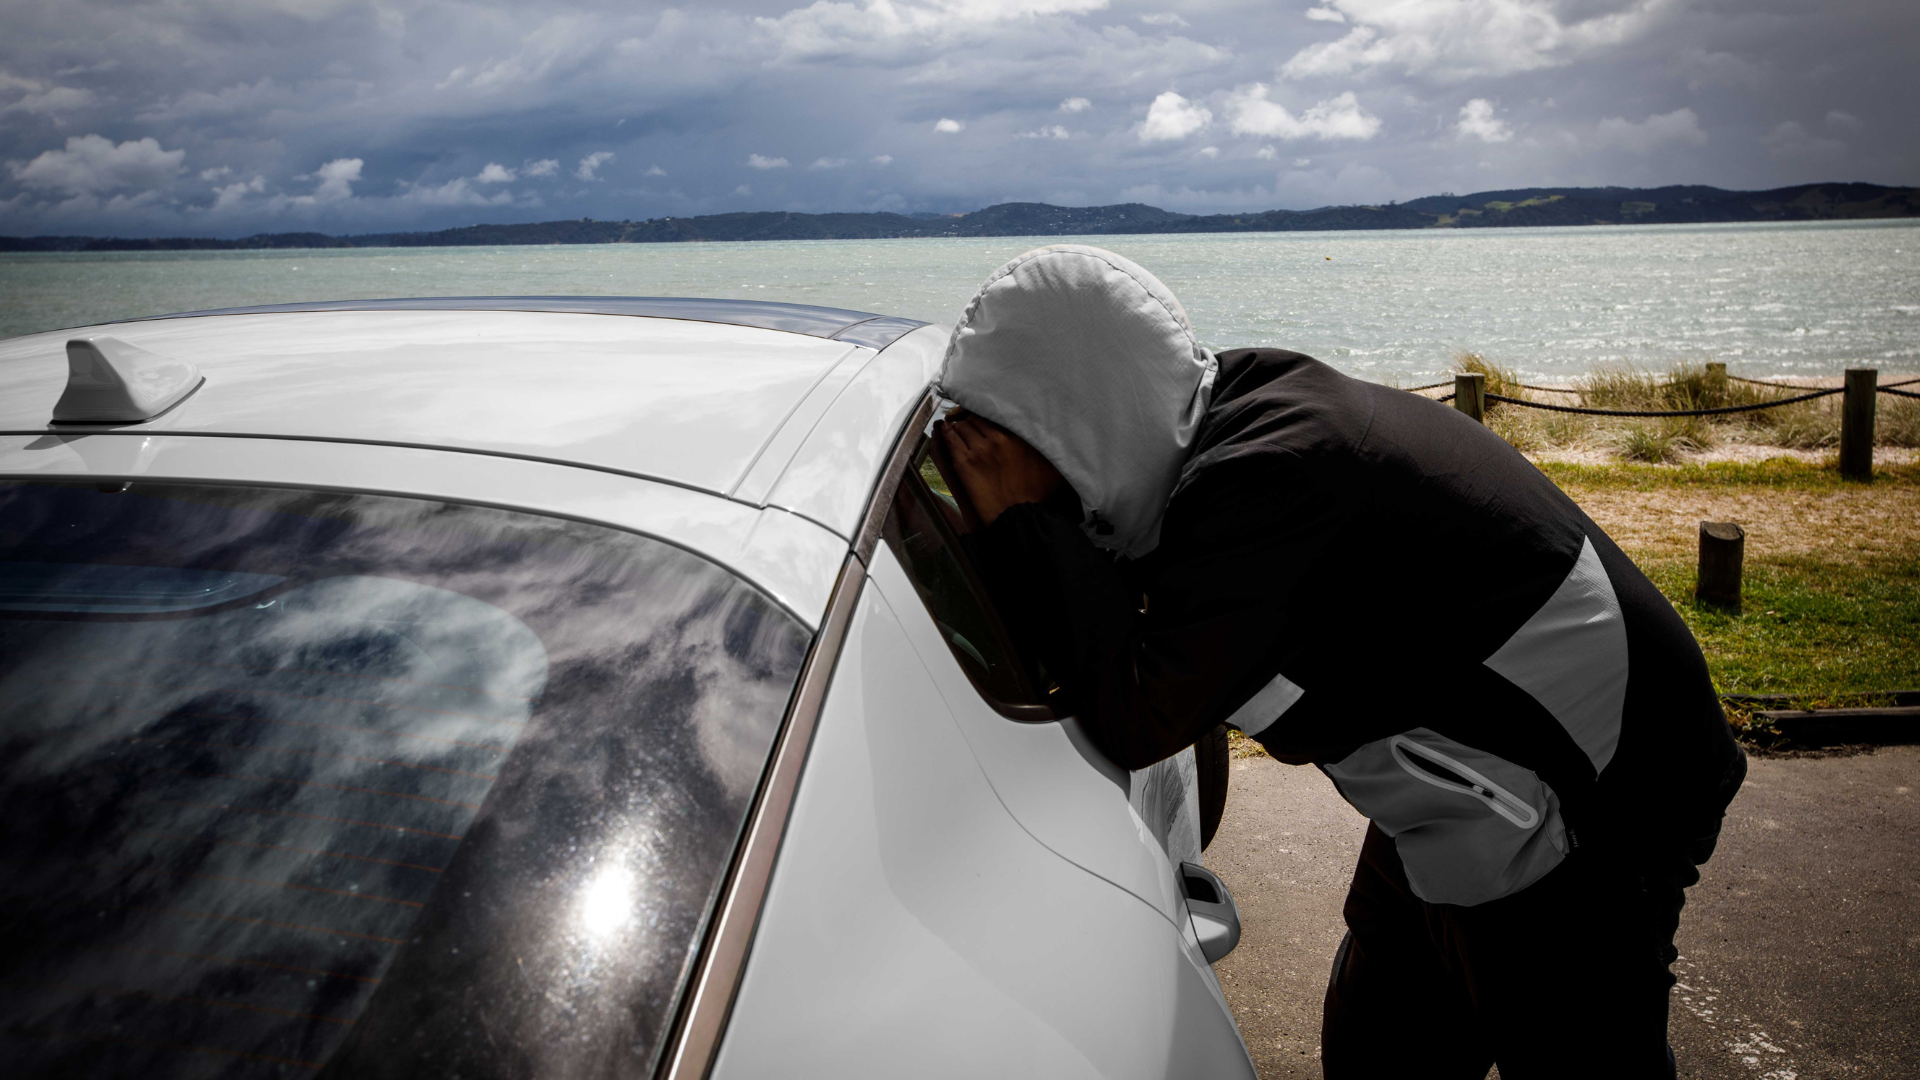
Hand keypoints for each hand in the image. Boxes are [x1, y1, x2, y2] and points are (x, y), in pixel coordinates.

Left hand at [937, 412, 1066, 526]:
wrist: (1018, 516)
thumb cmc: (1035, 495)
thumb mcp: (1052, 467)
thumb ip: (1049, 449)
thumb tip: (1051, 438)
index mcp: (1017, 437)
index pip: (996, 416)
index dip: (988, 416)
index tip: (985, 420)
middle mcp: (998, 438)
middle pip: (977, 419)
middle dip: (972, 420)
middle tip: (970, 424)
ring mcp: (979, 449)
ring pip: (963, 427)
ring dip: (959, 426)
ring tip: (957, 428)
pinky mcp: (964, 462)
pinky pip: (951, 439)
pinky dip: (947, 433)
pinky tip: (945, 430)